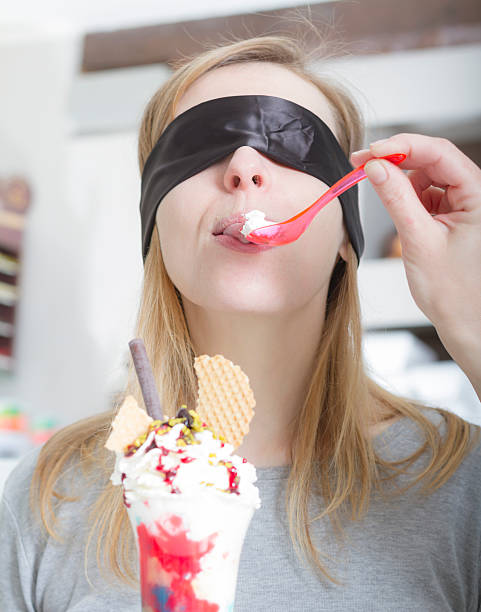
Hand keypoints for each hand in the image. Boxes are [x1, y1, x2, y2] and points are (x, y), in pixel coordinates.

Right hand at [351, 133, 480, 398]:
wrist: (465, 322)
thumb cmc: (454, 292)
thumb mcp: (418, 239)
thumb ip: (396, 198)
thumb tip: (375, 168)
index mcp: (479, 196)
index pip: (440, 153)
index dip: (403, 147)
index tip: (372, 151)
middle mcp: (475, 195)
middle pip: (433, 160)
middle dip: (396, 159)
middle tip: (362, 163)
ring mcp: (463, 205)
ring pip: (426, 176)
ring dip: (399, 179)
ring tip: (375, 188)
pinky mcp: (450, 216)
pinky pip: (425, 194)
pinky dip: (405, 196)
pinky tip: (393, 204)